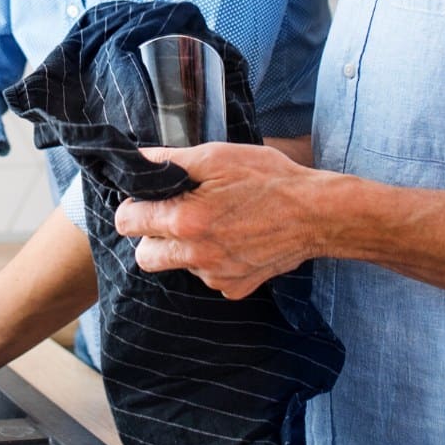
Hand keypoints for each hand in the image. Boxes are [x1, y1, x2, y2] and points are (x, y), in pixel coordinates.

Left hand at [114, 142, 323, 298]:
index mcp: (185, 220)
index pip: (128, 223)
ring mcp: (216, 277)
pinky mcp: (235, 288)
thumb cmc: (268, 178)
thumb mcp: (216, 156)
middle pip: (145, 256)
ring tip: (215, 220)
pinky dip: (213, 260)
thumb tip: (138, 159)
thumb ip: (170, 160)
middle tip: (173, 213)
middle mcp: (196, 256)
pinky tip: (234, 238)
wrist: (316, 213)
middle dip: (150, 235)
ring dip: (184, 247)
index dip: (132, 206)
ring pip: (178, 265)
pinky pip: (208, 277)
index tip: (146, 199)